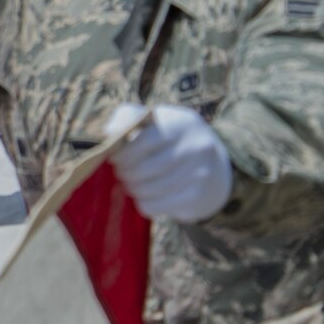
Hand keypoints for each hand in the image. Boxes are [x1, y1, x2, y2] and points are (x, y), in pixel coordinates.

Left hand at [108, 102, 231, 222]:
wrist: (214, 163)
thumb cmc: (170, 137)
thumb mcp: (154, 119)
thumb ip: (128, 118)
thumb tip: (109, 132)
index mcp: (180, 123)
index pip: (143, 142)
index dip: (122, 153)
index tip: (114, 157)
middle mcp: (194, 147)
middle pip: (143, 169)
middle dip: (125, 173)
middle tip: (122, 172)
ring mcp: (199, 173)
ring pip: (146, 190)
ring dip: (132, 188)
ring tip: (132, 182)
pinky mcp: (196, 196)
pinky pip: (154, 206)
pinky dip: (143, 202)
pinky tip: (145, 195)